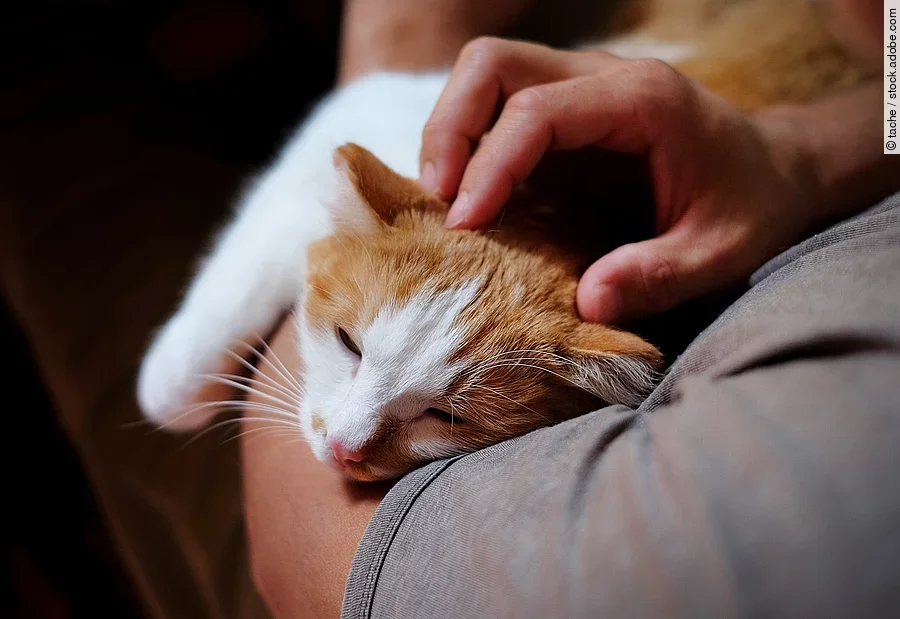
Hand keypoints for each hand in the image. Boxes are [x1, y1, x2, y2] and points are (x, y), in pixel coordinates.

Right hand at [418, 38, 817, 322]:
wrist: (774, 168)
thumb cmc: (750, 206)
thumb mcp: (721, 252)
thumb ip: (659, 275)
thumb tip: (587, 302)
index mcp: (642, 100)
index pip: (536, 111)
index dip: (489, 165)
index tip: (465, 224)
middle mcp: (603, 76)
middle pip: (492, 65)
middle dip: (449, 127)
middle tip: (440, 200)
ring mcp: (581, 85)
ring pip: (485, 74)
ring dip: (450, 131)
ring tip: (447, 200)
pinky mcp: (566, 107)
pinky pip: (498, 104)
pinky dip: (470, 143)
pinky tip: (473, 196)